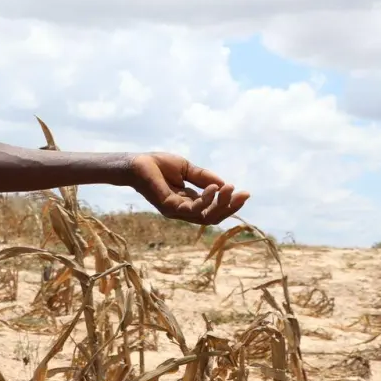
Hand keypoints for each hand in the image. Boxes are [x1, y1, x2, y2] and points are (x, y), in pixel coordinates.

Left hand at [127, 153, 249, 224]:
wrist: (136, 162)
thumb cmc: (158, 165)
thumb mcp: (187, 169)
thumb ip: (204, 177)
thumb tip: (224, 184)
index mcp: (189, 202)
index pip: (213, 210)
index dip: (230, 204)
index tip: (245, 193)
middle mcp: (184, 210)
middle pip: (213, 217)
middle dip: (230, 207)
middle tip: (243, 194)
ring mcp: (176, 211)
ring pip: (205, 216)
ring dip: (220, 203)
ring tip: (227, 188)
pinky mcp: (168, 207)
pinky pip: (192, 209)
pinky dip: (205, 200)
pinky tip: (213, 188)